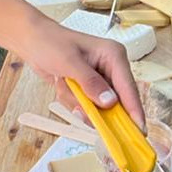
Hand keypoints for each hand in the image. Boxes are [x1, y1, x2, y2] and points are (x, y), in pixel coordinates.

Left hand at [20, 15, 144, 125]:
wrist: (31, 41)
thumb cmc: (50, 43)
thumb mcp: (69, 62)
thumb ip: (90, 83)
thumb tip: (110, 102)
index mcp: (113, 55)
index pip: (128, 87)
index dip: (134, 110)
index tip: (139, 131)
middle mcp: (111, 68)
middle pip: (114, 102)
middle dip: (93, 106)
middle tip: (79, 105)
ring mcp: (100, 80)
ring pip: (96, 107)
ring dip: (76, 100)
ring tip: (62, 82)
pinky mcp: (89, 88)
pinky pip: (85, 106)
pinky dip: (70, 100)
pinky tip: (61, 84)